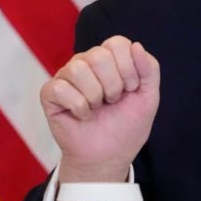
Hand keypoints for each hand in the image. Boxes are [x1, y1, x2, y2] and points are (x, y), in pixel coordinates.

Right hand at [40, 36, 159, 182]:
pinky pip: (61, 88)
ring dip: (95, 96)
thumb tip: (136, 46)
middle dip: (113, 85)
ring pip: (78, 69)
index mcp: (110, 59)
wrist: (109, 156)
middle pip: (98, 55)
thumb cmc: (126, 126)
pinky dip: (78, 107)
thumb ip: (150, 70)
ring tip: (97, 108)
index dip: (128, 68)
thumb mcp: (148, 97)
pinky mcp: (50, 94)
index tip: (131, 89)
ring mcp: (66, 76)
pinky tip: (82, 115)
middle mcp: (86, 62)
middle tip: (113, 101)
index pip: (117, 43)